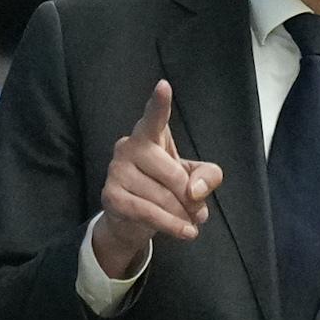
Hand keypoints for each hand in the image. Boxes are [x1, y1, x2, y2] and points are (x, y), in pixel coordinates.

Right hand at [91, 79, 222, 278]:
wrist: (131, 219)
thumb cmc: (164, 189)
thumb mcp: (194, 178)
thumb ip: (208, 176)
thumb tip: (195, 191)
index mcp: (149, 135)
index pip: (154, 118)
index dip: (159, 104)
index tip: (164, 87)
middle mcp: (128, 147)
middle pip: (173, 173)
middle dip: (190, 196)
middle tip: (199, 210)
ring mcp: (116, 171)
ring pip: (162, 197)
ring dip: (182, 215)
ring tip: (190, 222)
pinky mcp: (111, 196)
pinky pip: (148, 213)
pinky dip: (171, 226)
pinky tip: (185, 233)